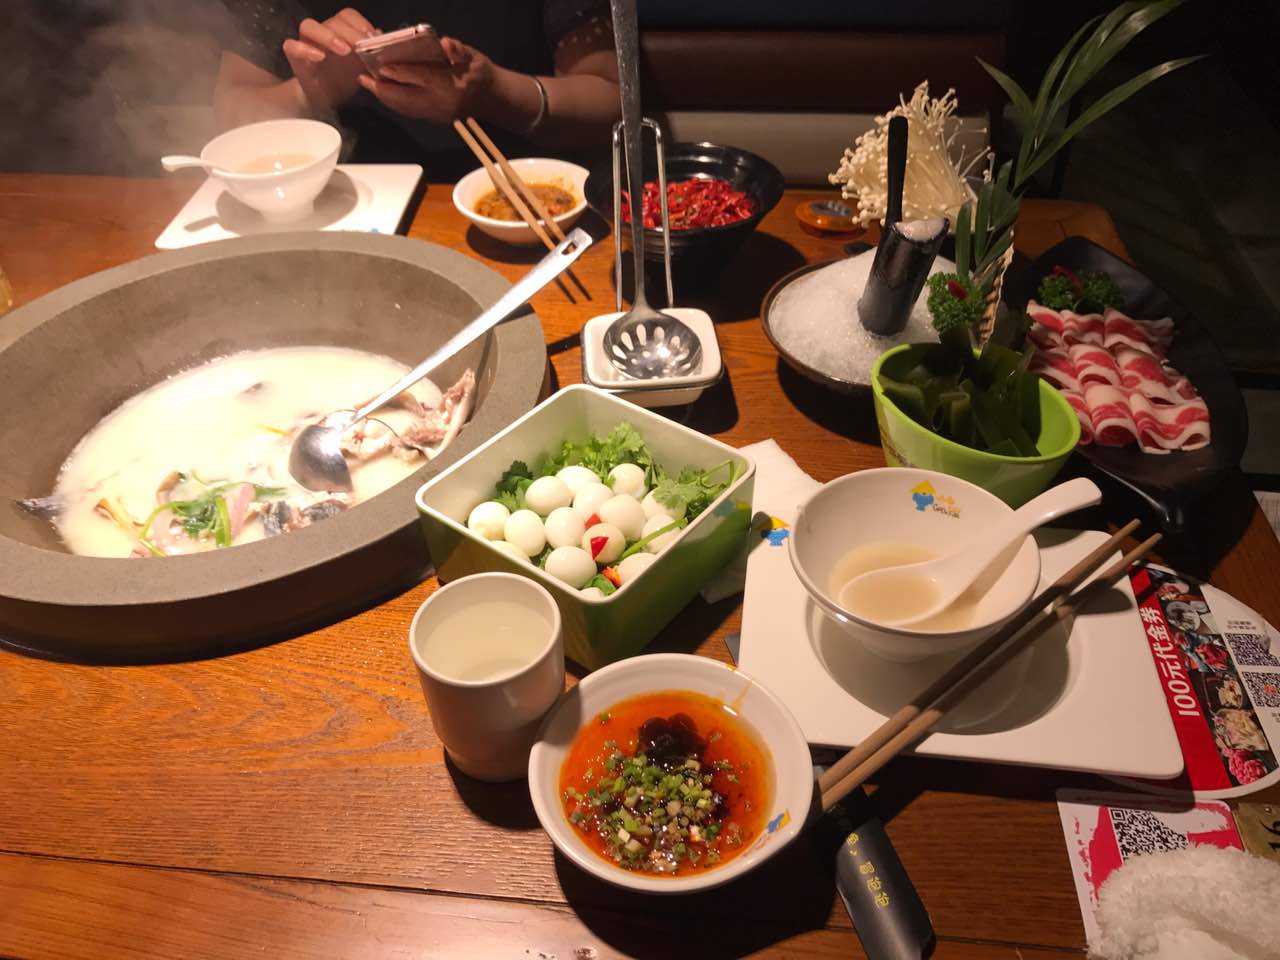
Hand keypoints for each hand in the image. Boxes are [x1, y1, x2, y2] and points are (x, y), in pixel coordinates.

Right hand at [283, 7, 376, 113]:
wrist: (326, 100)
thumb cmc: (343, 80)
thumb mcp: (363, 68)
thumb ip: (372, 52)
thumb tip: (382, 35)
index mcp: (341, 32)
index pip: (347, 16)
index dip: (360, 23)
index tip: (372, 38)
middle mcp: (323, 33)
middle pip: (332, 20)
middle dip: (349, 32)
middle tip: (361, 46)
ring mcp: (307, 43)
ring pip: (309, 26)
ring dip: (328, 35)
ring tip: (344, 50)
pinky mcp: (295, 58)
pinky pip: (291, 46)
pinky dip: (303, 48)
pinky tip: (319, 56)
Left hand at [357, 37, 491, 123]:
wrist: (494, 99)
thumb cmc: (482, 73)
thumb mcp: (474, 56)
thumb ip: (459, 50)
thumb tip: (446, 44)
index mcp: (451, 86)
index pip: (420, 79)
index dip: (399, 73)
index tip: (379, 67)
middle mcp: (441, 104)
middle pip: (405, 99)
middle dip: (383, 90)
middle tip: (363, 78)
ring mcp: (437, 115)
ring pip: (405, 108)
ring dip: (385, 98)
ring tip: (369, 85)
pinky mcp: (434, 119)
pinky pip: (409, 111)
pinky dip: (395, 102)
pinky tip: (385, 93)